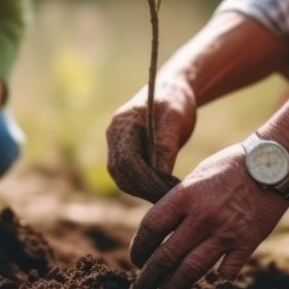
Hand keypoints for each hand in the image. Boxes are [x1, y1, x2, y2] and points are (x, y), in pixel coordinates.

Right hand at [105, 76, 196, 201]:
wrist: (172, 90)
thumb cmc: (175, 101)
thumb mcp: (174, 119)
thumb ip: (165, 145)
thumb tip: (161, 174)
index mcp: (122, 124)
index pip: (127, 160)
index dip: (145, 179)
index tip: (167, 190)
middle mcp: (114, 135)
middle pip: (120, 172)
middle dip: (143, 188)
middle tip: (168, 198)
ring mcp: (116, 143)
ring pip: (121, 177)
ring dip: (141, 190)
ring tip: (166, 196)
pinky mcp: (124, 151)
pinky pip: (127, 174)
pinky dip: (142, 185)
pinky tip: (161, 189)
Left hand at [129, 144, 288, 288]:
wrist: (274, 163)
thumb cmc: (232, 165)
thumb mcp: (198, 176)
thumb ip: (181, 202)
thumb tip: (161, 229)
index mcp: (186, 195)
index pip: (151, 228)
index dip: (139, 248)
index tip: (136, 259)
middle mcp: (202, 216)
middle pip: (166, 255)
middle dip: (148, 278)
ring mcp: (225, 232)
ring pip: (191, 270)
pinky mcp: (247, 242)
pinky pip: (226, 272)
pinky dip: (215, 282)